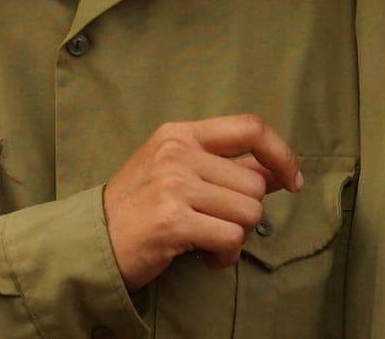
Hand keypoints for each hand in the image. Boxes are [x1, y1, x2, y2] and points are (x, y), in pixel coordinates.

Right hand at [102, 114, 301, 289]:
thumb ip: (225, 166)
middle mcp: (177, 153)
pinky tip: (203, 255)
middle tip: (217, 223)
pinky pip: (231, 239)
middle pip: (256, 182)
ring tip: (207, 240)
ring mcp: (174, 185)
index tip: (292, 179)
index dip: (282, 153)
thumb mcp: (177, 169)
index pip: (251, 127)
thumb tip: (283, 170)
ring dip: (235, 237)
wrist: (91, 241)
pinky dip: (225, 256)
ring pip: (249, 212)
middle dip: (246, 212)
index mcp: (180, 133)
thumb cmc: (139, 207)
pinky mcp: (173, 221)